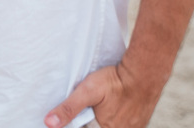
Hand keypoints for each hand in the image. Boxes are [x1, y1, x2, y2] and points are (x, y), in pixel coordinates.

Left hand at [44, 61, 161, 127]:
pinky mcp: (143, 118)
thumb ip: (68, 108)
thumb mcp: (86, 92)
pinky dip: (121, 117)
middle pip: (103, 127)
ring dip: (108, 119)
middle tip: (95, 108)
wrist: (144, 72)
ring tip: (107, 105)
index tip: (82, 117)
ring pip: (116, 125)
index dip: (83, 123)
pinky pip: (128, 122)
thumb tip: (49, 123)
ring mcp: (136, 126)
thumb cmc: (115, 81)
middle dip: (95, 121)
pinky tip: (118, 105)